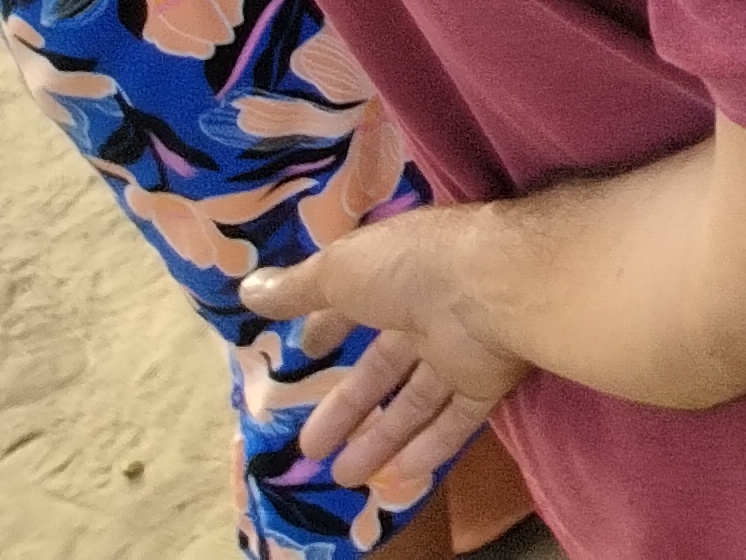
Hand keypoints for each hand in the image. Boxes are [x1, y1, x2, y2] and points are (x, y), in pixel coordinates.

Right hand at [236, 207, 529, 503]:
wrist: (496, 285)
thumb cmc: (410, 267)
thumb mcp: (340, 269)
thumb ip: (297, 288)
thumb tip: (250, 289)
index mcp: (397, 275)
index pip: (358, 303)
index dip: (330, 326)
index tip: (308, 351)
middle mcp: (430, 310)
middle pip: (384, 366)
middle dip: (347, 407)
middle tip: (309, 448)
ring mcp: (462, 345)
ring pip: (417, 400)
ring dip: (381, 438)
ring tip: (344, 478)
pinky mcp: (490, 378)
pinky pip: (457, 418)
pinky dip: (430, 447)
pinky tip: (400, 476)